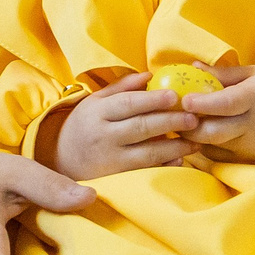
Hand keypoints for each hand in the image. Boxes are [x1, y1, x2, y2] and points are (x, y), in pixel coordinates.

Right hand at [35, 74, 198, 179]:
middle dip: (170, 122)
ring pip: (147, 154)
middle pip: (141, 127)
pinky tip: (180, 160)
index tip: (175, 95)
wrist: (59, 160)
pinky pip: (144, 173)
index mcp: (98, 112)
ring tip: (196, 140)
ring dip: (174, 147)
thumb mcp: (95, 102)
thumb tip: (150, 74)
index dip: (152, 99)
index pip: (128, 104)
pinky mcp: (116, 179)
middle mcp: (103, 136)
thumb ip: (121, 87)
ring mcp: (110, 161)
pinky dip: (164, 167)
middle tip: (194, 118)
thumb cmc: (84, 125)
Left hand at [177, 64, 254, 160]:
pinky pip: (218, 154)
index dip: (204, 104)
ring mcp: (250, 146)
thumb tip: (191, 66)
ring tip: (179, 123)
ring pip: (212, 146)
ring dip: (193, 136)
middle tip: (172, 114)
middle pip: (214, 132)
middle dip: (189, 126)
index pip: (227, 104)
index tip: (185, 99)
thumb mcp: (253, 73)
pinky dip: (204, 145)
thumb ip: (222, 73)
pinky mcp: (247, 158)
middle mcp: (252, 125)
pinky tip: (197, 133)